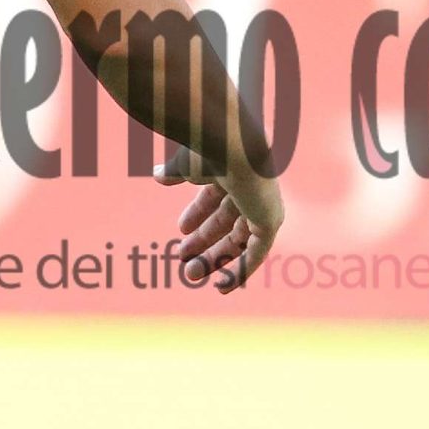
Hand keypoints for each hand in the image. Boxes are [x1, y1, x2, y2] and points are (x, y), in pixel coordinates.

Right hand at [157, 147, 282, 293]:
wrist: (232, 142)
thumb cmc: (207, 147)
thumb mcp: (187, 164)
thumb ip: (175, 172)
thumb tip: (157, 176)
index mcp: (232, 169)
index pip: (214, 197)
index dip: (197, 214)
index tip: (180, 229)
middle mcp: (250, 187)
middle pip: (227, 221)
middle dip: (203, 241)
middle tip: (181, 257)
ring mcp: (262, 204)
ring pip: (238, 240)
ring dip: (214, 258)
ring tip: (189, 273)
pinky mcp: (270, 221)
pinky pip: (257, 253)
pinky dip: (241, 270)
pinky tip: (221, 286)